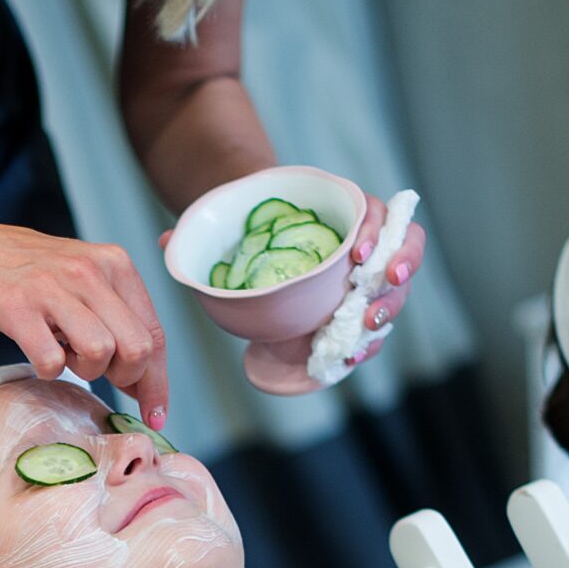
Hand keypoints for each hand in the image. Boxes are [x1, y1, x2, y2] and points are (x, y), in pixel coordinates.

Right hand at [0, 220, 170, 427]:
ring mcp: (52, 287)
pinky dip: (49, 370)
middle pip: (137, 348)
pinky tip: (40, 356)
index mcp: (114, 264)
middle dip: (123, 377)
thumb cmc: (25, 276)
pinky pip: (51, 359)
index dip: (158, 382)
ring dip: (85, 370)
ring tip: (64, 355)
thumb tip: (143, 382)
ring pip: (101, 352)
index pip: (154, 333)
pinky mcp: (16, 306)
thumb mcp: (81, 282)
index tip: (153, 414)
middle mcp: (89, 271)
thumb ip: (116, 320)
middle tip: (97, 374)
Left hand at [158, 184, 425, 392]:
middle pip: (402, 254)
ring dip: (388, 312)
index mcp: (346, 213)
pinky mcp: (357, 309)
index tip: (358, 252)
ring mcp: (367, 279)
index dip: (379, 231)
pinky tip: (351, 354)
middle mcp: (367, 244)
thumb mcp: (233, 220)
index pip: (380, 213)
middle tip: (375, 296)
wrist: (262, 250)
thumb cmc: (253, 228)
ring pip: (395, 292)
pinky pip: (374, 324)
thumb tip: (166, 241)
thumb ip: (203, 229)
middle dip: (397, 276)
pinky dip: (369, 340)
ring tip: (364, 333)